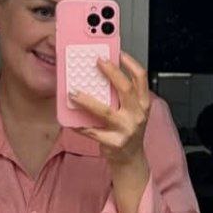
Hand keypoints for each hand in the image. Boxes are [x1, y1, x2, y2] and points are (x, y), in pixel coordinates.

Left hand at [72, 49, 151, 166]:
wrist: (130, 160)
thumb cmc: (127, 132)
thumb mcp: (132, 112)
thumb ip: (122, 96)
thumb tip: (101, 75)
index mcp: (143, 104)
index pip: (141, 78)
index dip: (131, 63)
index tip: (119, 53)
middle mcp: (137, 115)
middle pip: (125, 89)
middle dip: (111, 72)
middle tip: (96, 61)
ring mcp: (126, 130)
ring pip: (105, 111)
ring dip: (87, 100)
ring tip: (73, 92)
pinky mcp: (114, 143)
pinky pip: (92, 131)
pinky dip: (79, 125)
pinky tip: (69, 120)